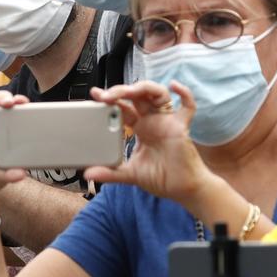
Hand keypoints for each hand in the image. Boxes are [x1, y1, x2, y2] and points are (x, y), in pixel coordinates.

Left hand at [84, 82, 213, 206]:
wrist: (182, 189)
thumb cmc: (160, 178)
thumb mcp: (129, 174)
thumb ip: (110, 173)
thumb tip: (88, 174)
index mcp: (140, 127)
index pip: (123, 107)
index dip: (110, 99)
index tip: (95, 94)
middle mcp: (152, 120)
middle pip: (137, 95)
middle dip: (121, 91)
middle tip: (106, 96)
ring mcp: (167, 121)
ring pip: (158, 94)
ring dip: (143, 88)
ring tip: (129, 91)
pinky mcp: (181, 127)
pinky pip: (188, 106)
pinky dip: (184, 94)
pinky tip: (174, 86)